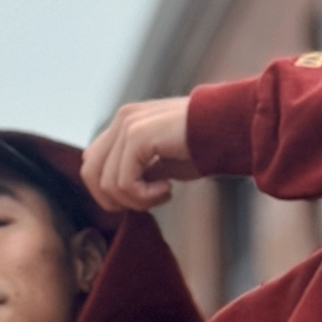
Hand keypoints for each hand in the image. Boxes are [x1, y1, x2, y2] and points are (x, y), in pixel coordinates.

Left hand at [79, 96, 197, 212]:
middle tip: (149, 201)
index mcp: (123, 124)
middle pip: (90, 174)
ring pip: (106, 183)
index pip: (92, 164)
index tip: (143, 196)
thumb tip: (115, 196)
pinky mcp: (137, 136)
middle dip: (116, 200)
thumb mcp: (160, 162)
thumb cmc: (203, 146)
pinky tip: (168, 189)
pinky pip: (124, 183)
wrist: (230, 128)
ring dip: (136, 200)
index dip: (110, 191)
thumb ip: (135, 170)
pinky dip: (144, 197)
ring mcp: (127, 125)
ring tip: (164, 193)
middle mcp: (121, 120)